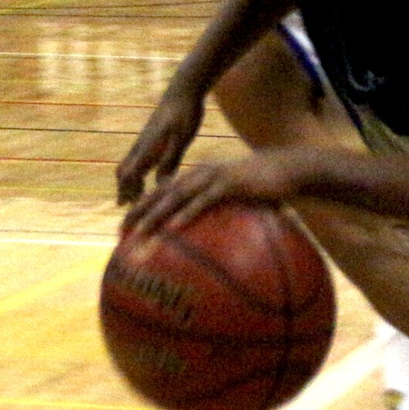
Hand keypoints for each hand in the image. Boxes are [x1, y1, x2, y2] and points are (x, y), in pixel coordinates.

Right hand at [115, 85, 205, 205]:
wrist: (183, 90)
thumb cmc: (184, 114)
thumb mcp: (181, 140)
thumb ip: (170, 162)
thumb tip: (162, 186)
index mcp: (147, 148)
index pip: (129, 175)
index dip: (127, 192)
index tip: (129, 209)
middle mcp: (141, 145)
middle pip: (124, 171)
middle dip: (123, 189)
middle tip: (125, 207)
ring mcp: (144, 140)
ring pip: (129, 165)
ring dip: (129, 182)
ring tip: (135, 197)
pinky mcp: (151, 137)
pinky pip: (138, 159)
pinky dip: (137, 172)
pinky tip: (149, 178)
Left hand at [120, 152, 302, 240]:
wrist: (287, 170)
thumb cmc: (260, 188)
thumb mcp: (233, 199)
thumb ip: (217, 213)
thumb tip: (208, 240)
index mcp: (196, 178)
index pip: (162, 192)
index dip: (142, 206)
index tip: (125, 225)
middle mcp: (197, 175)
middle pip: (161, 193)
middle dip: (139, 211)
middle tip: (121, 230)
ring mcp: (211, 178)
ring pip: (176, 197)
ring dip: (157, 215)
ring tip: (140, 231)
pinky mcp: (228, 185)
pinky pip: (203, 201)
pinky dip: (187, 214)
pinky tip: (174, 227)